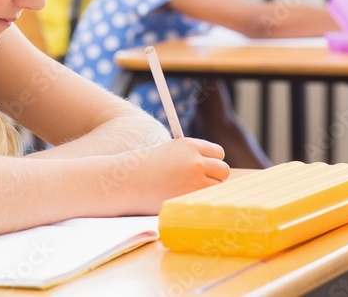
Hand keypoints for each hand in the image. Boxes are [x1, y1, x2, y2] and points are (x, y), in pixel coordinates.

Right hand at [111, 138, 229, 213]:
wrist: (125, 182)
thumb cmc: (143, 168)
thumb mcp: (168, 152)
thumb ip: (189, 157)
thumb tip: (212, 168)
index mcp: (189, 145)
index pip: (217, 153)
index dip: (211, 162)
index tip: (204, 169)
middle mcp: (195, 160)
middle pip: (223, 170)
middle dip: (214, 177)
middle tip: (199, 184)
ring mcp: (194, 180)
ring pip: (217, 187)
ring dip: (207, 190)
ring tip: (188, 193)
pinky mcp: (190, 198)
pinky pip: (207, 200)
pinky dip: (200, 202)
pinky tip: (185, 201)